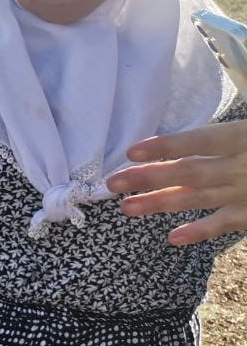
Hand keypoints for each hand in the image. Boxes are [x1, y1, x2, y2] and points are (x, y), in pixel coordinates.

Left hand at [105, 120, 246, 244]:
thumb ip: (223, 126)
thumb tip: (199, 108)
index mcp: (242, 137)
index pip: (200, 140)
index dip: (166, 146)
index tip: (131, 152)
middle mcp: (241, 166)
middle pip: (189, 172)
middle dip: (149, 177)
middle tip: (112, 183)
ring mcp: (245, 192)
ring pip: (197, 198)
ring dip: (160, 203)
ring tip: (126, 207)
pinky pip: (223, 224)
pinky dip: (200, 232)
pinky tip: (172, 237)